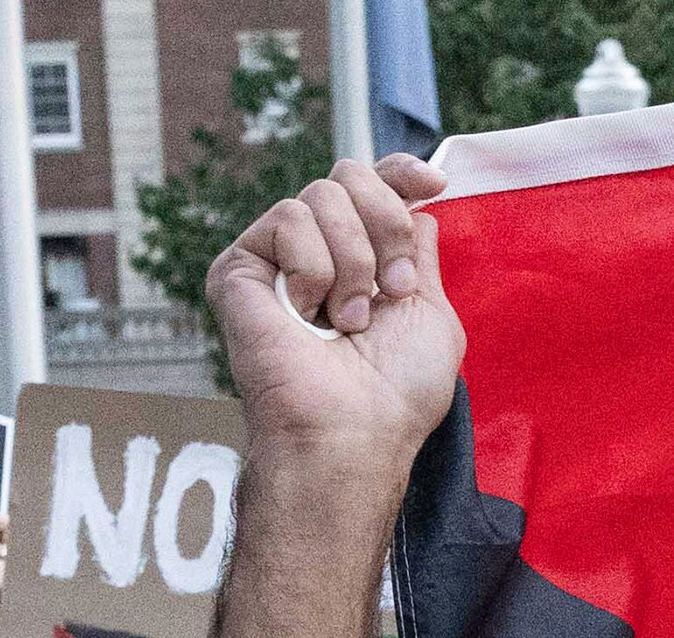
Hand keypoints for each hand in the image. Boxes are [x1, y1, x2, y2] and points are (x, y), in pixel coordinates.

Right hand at [203, 160, 464, 477]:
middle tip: (390, 291)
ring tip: (347, 320)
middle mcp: (317, 253)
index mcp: (361, 260)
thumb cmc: (396, 393)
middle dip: (385, 225)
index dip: (398, 172)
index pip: (372, 185)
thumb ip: (421, 257)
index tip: (433, 183)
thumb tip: (418, 207)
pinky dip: (313, 269)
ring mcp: (277, 259)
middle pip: (349, 175)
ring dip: (353, 261)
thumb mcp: (432, 315)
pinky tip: (307, 316)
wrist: (354, 430)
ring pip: (321, 195)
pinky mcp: (240, 266)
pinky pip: (287, 219)